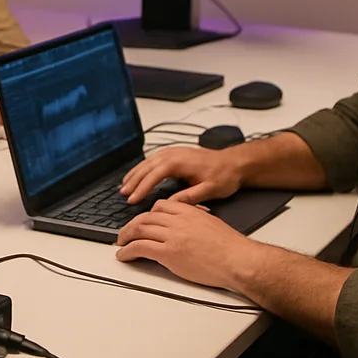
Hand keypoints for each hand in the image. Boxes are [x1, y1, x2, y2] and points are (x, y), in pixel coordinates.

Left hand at [114, 199, 260, 290]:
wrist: (239, 260)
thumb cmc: (231, 248)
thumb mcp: (211, 224)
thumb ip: (196, 221)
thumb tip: (187, 229)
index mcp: (189, 211)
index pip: (160, 206)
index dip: (147, 213)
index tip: (142, 220)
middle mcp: (178, 221)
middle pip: (145, 217)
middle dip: (131, 225)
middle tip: (125, 233)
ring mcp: (172, 236)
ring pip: (139, 230)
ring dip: (125, 237)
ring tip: (120, 244)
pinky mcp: (168, 253)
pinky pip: (140, 248)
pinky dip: (127, 251)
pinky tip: (123, 256)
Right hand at [119, 144, 244, 204]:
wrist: (234, 162)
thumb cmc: (224, 175)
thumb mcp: (210, 189)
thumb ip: (189, 197)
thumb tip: (170, 204)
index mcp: (179, 162)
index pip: (154, 175)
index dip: (141, 188)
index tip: (132, 199)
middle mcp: (173, 154)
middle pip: (146, 167)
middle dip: (133, 181)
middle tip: (123, 195)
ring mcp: (173, 152)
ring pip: (147, 162)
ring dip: (134, 174)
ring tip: (124, 186)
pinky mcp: (174, 153)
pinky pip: (152, 160)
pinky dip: (142, 168)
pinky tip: (137, 175)